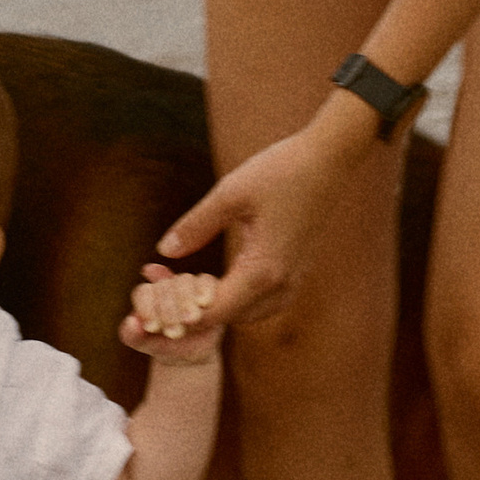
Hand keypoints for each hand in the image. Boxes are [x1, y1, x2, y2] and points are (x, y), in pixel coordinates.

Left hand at [120, 269, 223, 363]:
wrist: (190, 354)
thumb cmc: (164, 347)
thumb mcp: (145, 345)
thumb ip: (132, 335)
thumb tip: (130, 321)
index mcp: (145, 296)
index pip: (143, 293)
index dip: (147, 309)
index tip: (152, 329)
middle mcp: (164, 285)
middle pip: (165, 287)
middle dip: (169, 310)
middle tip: (174, 333)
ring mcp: (186, 284)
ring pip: (185, 281)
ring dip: (187, 301)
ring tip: (190, 321)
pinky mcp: (207, 288)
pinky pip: (206, 280)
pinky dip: (205, 290)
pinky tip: (204, 303)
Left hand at [156, 102, 379, 330]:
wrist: (329, 160)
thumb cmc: (281, 171)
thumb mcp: (229, 194)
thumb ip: (196, 225)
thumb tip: (164, 250)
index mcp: (263, 271)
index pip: (212, 312)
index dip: (176, 312)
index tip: (150, 296)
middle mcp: (280, 285)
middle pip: (227, 319)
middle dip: (190, 310)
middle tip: (158, 287)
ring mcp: (292, 281)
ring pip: (244, 314)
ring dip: (212, 305)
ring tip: (180, 283)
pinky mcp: (295, 272)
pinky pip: (260, 302)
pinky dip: (232, 298)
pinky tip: (211, 279)